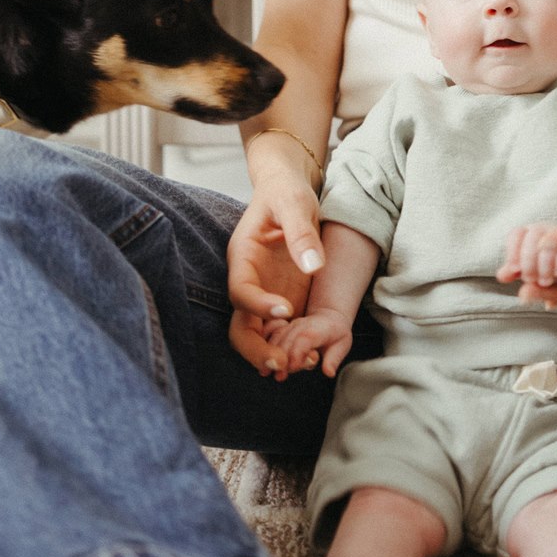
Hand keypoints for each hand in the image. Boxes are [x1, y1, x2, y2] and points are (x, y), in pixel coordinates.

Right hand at [227, 172, 326, 372]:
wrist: (289, 191)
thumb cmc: (285, 192)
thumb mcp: (294, 203)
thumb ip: (301, 232)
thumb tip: (312, 265)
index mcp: (243, 258)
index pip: (240, 291)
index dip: (258, 305)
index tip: (285, 311)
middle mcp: (249, 282)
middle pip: (240, 327)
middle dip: (257, 349)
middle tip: (283, 363)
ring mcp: (265, 295)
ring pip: (258, 336)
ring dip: (276, 354)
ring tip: (305, 364)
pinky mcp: (283, 301)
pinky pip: (282, 333)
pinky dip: (294, 347)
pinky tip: (316, 356)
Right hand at [262, 307, 354, 380]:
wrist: (327, 318)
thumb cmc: (334, 334)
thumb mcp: (342, 344)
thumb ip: (334, 357)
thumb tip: (328, 371)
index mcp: (320, 326)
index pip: (307, 337)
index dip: (298, 352)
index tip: (292, 367)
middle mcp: (302, 323)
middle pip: (288, 338)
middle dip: (281, 357)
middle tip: (279, 375)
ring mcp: (289, 324)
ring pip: (276, 336)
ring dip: (269, 354)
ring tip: (266, 371)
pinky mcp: (280, 327)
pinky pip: (268, 332)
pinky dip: (263, 345)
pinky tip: (260, 360)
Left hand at [498, 224, 556, 295]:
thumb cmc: (548, 264)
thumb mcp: (530, 267)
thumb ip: (515, 270)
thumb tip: (501, 276)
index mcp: (529, 232)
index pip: (516, 234)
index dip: (513, 251)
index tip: (515, 270)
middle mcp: (544, 230)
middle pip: (533, 234)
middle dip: (529, 258)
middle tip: (530, 279)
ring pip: (550, 239)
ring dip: (545, 261)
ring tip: (545, 282)